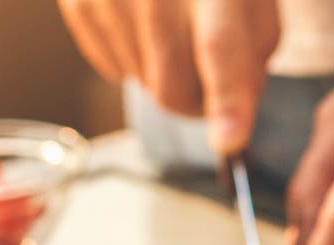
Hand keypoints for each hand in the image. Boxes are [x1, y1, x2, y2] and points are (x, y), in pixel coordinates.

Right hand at [57, 0, 278, 152]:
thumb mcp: (253, 3)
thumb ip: (253, 56)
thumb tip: (233, 113)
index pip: (220, 49)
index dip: (227, 100)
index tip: (229, 142)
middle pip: (173, 89)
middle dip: (198, 103)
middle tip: (210, 82)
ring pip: (142, 85)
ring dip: (165, 76)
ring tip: (176, 34)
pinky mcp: (79, 4)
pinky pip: (112, 70)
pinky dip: (135, 60)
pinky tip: (146, 26)